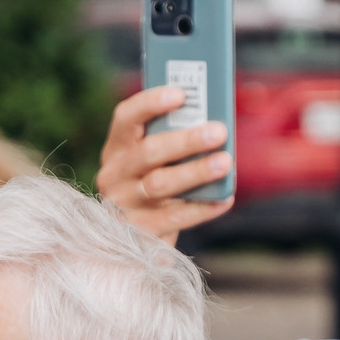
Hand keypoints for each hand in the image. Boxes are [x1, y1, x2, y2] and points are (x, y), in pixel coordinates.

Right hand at [95, 86, 234, 240]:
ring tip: (224, 162)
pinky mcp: (139, 233)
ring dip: (196, 171)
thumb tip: (212, 122)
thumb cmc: (152, 192)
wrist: (132, 245)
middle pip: (149, 152)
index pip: (126, 118)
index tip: (180, 94)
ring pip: (160, 184)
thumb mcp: (151, 165)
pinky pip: (175, 217)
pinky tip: (225, 198)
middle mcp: (114, 175)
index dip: (151, 103)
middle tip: (219, 131)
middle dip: (186, 140)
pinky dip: (202, 207)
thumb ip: (169, 143)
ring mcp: (124, 205)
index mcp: (116, 150)